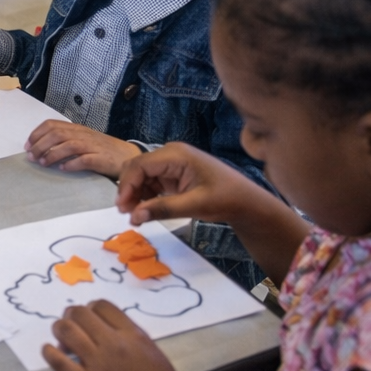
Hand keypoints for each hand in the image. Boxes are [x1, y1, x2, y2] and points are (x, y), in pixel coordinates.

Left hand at [26, 120, 140, 177]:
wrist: (129, 156)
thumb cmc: (103, 150)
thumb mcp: (83, 140)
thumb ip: (66, 141)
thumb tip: (41, 148)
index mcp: (78, 129)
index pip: (52, 125)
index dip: (37, 134)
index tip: (27, 145)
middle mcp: (84, 135)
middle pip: (57, 134)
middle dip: (40, 145)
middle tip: (31, 157)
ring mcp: (94, 146)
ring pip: (69, 145)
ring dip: (53, 154)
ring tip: (43, 163)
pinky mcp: (102, 159)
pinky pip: (85, 160)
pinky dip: (72, 164)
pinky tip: (63, 169)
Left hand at [42, 301, 214, 370]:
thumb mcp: (156, 357)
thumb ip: (133, 340)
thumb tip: (109, 329)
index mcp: (135, 337)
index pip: (102, 305)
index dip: (91, 309)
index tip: (88, 319)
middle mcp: (115, 346)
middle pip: (80, 313)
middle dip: (71, 316)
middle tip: (71, 327)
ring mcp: (98, 365)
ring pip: (66, 331)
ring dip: (59, 331)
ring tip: (62, 341)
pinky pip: (58, 362)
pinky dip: (49, 353)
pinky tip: (51, 353)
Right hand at [114, 143, 260, 226]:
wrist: (247, 202)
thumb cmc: (226, 199)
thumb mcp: (195, 205)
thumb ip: (163, 209)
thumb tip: (134, 216)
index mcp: (176, 155)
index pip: (140, 165)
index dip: (127, 185)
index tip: (123, 207)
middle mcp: (170, 154)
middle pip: (137, 168)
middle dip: (129, 189)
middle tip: (127, 213)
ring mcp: (171, 163)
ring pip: (141, 176)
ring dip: (136, 194)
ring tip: (136, 214)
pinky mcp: (173, 173)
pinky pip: (151, 181)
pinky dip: (145, 195)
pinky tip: (146, 209)